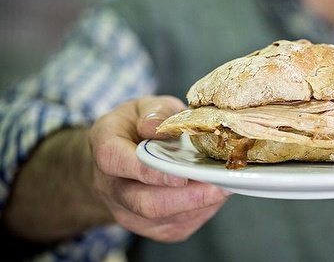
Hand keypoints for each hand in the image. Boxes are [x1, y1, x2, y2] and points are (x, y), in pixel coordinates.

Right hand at [89, 96, 230, 241]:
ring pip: (164, 220)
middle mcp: (111, 187)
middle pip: (145, 203)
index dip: (148, 171)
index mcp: (106, 148)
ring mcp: (128, 212)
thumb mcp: (142, 107)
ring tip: (226, 187)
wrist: (119, 159)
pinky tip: (216, 195)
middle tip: (219, 186)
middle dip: (186, 198)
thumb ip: (154, 112)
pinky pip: (177, 227)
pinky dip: (201, 213)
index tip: (180, 175)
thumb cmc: (135, 128)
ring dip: (199, 206)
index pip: (117, 162)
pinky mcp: (149, 228)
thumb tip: (159, 127)